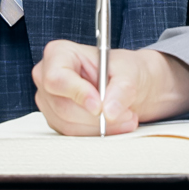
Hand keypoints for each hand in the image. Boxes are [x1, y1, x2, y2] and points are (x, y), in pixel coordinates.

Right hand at [33, 41, 188, 135]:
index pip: (55, 76)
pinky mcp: (61, 119)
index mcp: (60, 54)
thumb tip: (109, 111)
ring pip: (64, 124)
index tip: (100, 105)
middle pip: (59, 105)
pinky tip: (116, 125)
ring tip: (126, 118)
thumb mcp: (133, 74)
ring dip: (97, 129)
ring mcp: (52, 100)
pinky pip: (71, 135)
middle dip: (94, 116)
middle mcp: (49, 76)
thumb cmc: (133, 71)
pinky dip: (95, 135)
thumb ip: (121, 90)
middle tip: (125, 116)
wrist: (139, 86)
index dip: (76, 93)